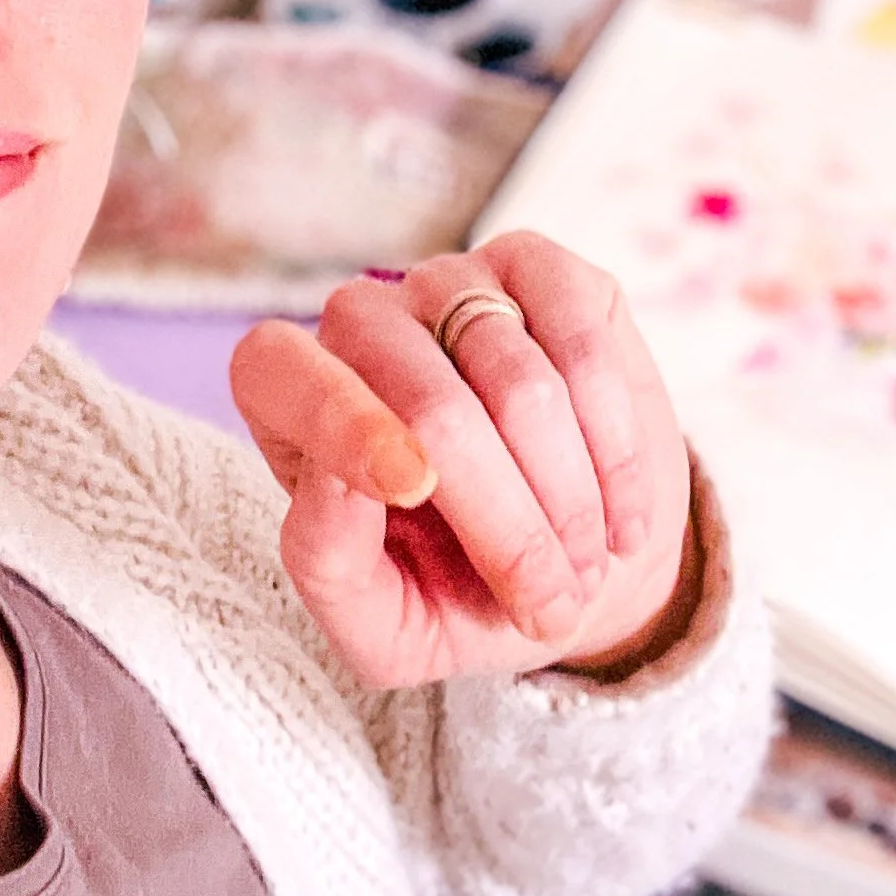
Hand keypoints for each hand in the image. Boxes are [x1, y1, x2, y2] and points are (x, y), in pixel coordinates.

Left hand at [229, 233, 696, 688]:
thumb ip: (331, 566)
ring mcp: (450, 285)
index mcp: (295, 404)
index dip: (341, 418)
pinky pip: (579, 339)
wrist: (580, 567)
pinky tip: (621, 514)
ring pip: (516, 377)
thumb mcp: (382, 626)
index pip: (274, 365)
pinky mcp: (537, 270)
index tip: (412, 488)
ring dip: (567, 497)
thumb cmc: (460, 596)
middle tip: (547, 604)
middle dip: (503, 520)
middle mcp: (362, 326)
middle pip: (426, 398)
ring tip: (583, 567)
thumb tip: (339, 480)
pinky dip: (612, 443)